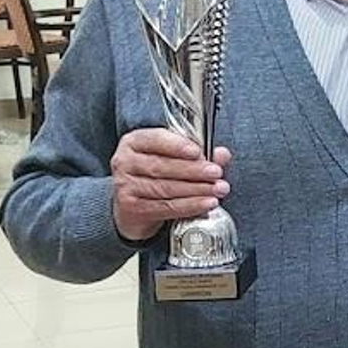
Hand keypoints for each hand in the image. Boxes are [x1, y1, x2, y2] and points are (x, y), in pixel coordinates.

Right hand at [110, 128, 231, 242]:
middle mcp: (125, 162)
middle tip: (217, 173)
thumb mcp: (174, 158)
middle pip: (162, 166)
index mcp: (135, 142)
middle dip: (194, 170)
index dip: (178, 146)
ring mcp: (125, 186)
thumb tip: (222, 154)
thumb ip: (199, 155)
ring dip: (196, 189)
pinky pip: (165, 207)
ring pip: (165, 188)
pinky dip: (190, 206)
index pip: (155, 139)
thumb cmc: (156, 176)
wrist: (132, 207)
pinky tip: (207, 203)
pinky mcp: (131, 208)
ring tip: (217, 189)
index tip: (198, 152)